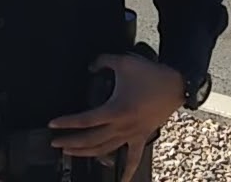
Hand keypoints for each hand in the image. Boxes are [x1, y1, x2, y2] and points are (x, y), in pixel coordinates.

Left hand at [47, 54, 183, 180]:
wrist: (176, 85)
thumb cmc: (151, 75)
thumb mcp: (123, 62)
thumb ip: (102, 61)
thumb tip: (90, 66)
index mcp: (115, 110)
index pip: (85, 120)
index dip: (67, 123)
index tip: (53, 124)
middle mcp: (122, 126)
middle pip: (91, 140)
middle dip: (71, 143)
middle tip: (55, 143)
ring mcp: (132, 134)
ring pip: (106, 150)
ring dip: (87, 153)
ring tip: (71, 153)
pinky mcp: (142, 137)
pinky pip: (134, 158)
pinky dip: (128, 171)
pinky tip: (122, 180)